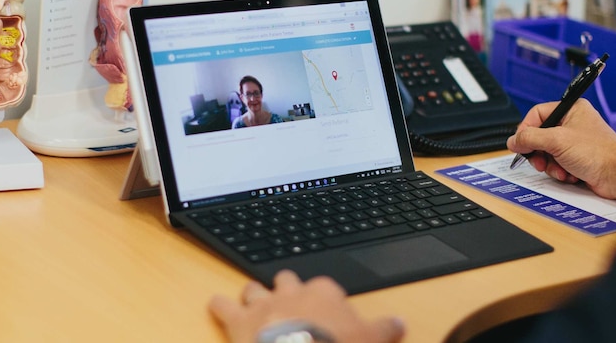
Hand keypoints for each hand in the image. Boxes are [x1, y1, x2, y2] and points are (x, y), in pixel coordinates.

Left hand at [208, 270, 404, 342]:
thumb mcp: (371, 338)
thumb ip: (385, 328)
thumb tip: (401, 323)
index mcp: (324, 292)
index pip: (324, 286)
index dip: (322, 298)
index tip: (324, 308)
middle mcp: (293, 291)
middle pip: (286, 279)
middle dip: (285, 287)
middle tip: (286, 298)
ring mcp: (264, 303)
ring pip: (255, 288)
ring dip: (253, 294)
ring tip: (252, 297)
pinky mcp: (239, 320)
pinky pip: (224, 306)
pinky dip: (219, 305)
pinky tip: (215, 303)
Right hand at [507, 99, 615, 211]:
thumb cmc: (599, 152)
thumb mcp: (557, 140)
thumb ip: (530, 138)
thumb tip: (513, 140)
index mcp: (571, 110)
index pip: (537, 114)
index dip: (526, 130)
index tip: (520, 144)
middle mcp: (573, 124)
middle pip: (540, 136)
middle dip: (539, 152)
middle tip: (539, 161)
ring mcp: (575, 143)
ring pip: (547, 153)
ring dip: (550, 165)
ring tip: (560, 169)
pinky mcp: (578, 160)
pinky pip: (557, 164)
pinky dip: (560, 172)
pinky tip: (570, 175)